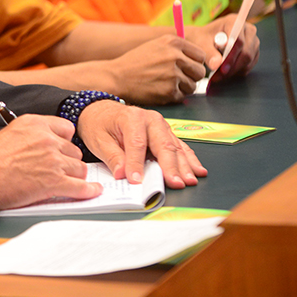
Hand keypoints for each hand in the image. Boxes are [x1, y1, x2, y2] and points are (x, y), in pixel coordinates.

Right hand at [0, 114, 100, 215]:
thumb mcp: (9, 136)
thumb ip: (30, 138)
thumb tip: (45, 150)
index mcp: (34, 123)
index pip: (66, 129)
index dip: (65, 143)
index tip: (62, 151)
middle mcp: (46, 138)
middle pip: (74, 151)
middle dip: (68, 162)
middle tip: (58, 171)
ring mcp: (51, 160)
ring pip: (79, 168)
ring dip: (74, 177)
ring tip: (65, 183)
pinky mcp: (53, 181)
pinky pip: (80, 187)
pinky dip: (88, 191)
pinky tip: (92, 192)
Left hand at [76, 100, 206, 187]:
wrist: (101, 112)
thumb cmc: (100, 124)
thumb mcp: (98, 140)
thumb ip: (112, 157)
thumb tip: (122, 174)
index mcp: (132, 118)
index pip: (137, 144)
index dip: (137, 164)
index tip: (137, 181)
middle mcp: (150, 120)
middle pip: (163, 145)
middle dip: (171, 166)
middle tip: (176, 183)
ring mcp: (161, 126)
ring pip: (175, 147)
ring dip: (184, 165)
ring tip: (190, 180)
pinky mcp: (165, 134)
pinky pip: (180, 147)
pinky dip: (189, 159)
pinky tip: (197, 170)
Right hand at [108, 35, 205, 104]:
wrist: (117, 77)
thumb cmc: (136, 62)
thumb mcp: (156, 45)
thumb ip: (178, 48)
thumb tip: (201, 59)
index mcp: (173, 42)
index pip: (200, 55)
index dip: (194, 63)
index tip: (186, 67)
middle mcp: (175, 56)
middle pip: (200, 71)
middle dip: (191, 76)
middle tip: (177, 78)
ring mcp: (173, 74)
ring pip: (193, 86)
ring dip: (183, 87)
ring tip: (166, 83)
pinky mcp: (169, 91)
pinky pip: (182, 96)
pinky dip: (173, 96)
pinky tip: (160, 90)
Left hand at [190, 16, 259, 77]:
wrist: (204, 40)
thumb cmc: (202, 38)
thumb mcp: (201, 43)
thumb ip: (208, 52)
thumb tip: (216, 65)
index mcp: (234, 21)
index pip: (238, 40)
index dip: (231, 56)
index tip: (221, 68)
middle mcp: (247, 29)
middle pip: (246, 51)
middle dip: (231, 66)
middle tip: (217, 76)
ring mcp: (253, 41)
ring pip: (249, 60)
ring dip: (234, 71)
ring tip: (217, 76)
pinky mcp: (254, 51)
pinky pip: (249, 65)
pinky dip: (237, 71)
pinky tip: (225, 72)